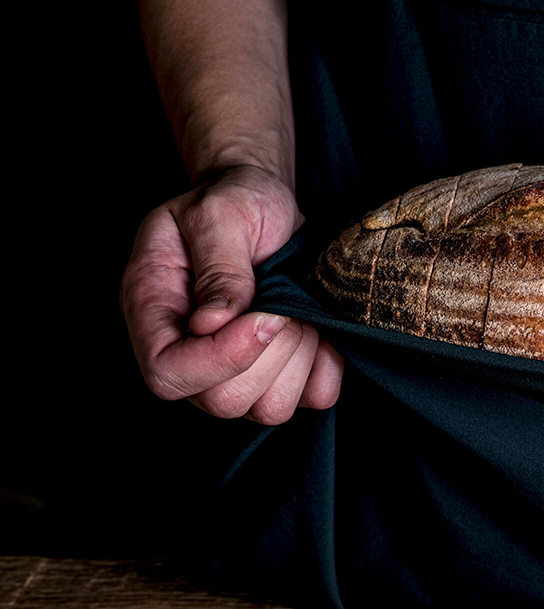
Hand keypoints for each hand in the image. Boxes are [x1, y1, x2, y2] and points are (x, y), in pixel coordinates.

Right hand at [121, 165, 342, 422]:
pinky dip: (325, 366)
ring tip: (297, 310)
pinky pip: (312, 397)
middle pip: (222, 401)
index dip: (218, 359)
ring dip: (298, 359)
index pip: (167, 375)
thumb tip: (213, 321)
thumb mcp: (219, 214)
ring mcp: (235, 369)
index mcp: (154, 310)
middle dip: (269, 353)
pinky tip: (317, 328)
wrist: (266, 202)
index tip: (262, 315)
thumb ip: (218, 264)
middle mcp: (189, 351)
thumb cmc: (234, 200)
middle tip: (284, 302)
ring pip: (268, 408)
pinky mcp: (281, 371)